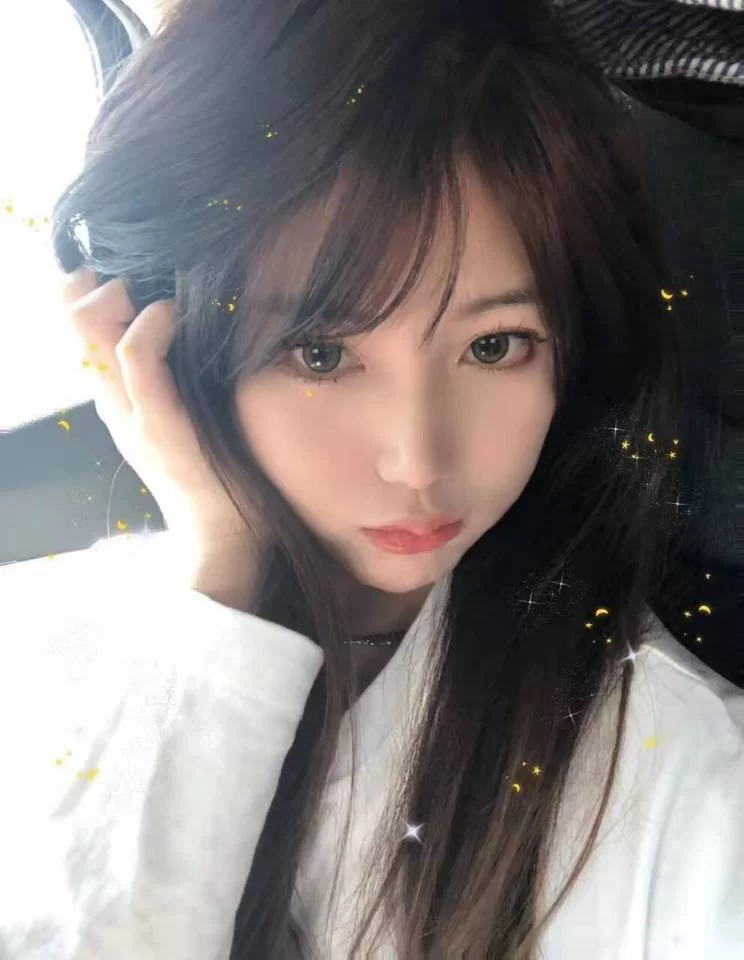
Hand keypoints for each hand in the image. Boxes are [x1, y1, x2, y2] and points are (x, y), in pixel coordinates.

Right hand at [60, 268, 268, 562]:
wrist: (226, 534)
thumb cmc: (219, 468)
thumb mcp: (190, 411)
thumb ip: (178, 375)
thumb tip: (190, 320)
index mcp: (117, 397)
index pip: (74, 327)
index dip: (84, 288)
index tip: (123, 277)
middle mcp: (113, 401)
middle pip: (70, 321)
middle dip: (95, 283)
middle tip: (139, 286)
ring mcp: (130, 412)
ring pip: (89, 328)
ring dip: (120, 295)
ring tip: (157, 301)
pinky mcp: (158, 424)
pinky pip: (136, 355)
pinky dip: (152, 323)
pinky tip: (174, 316)